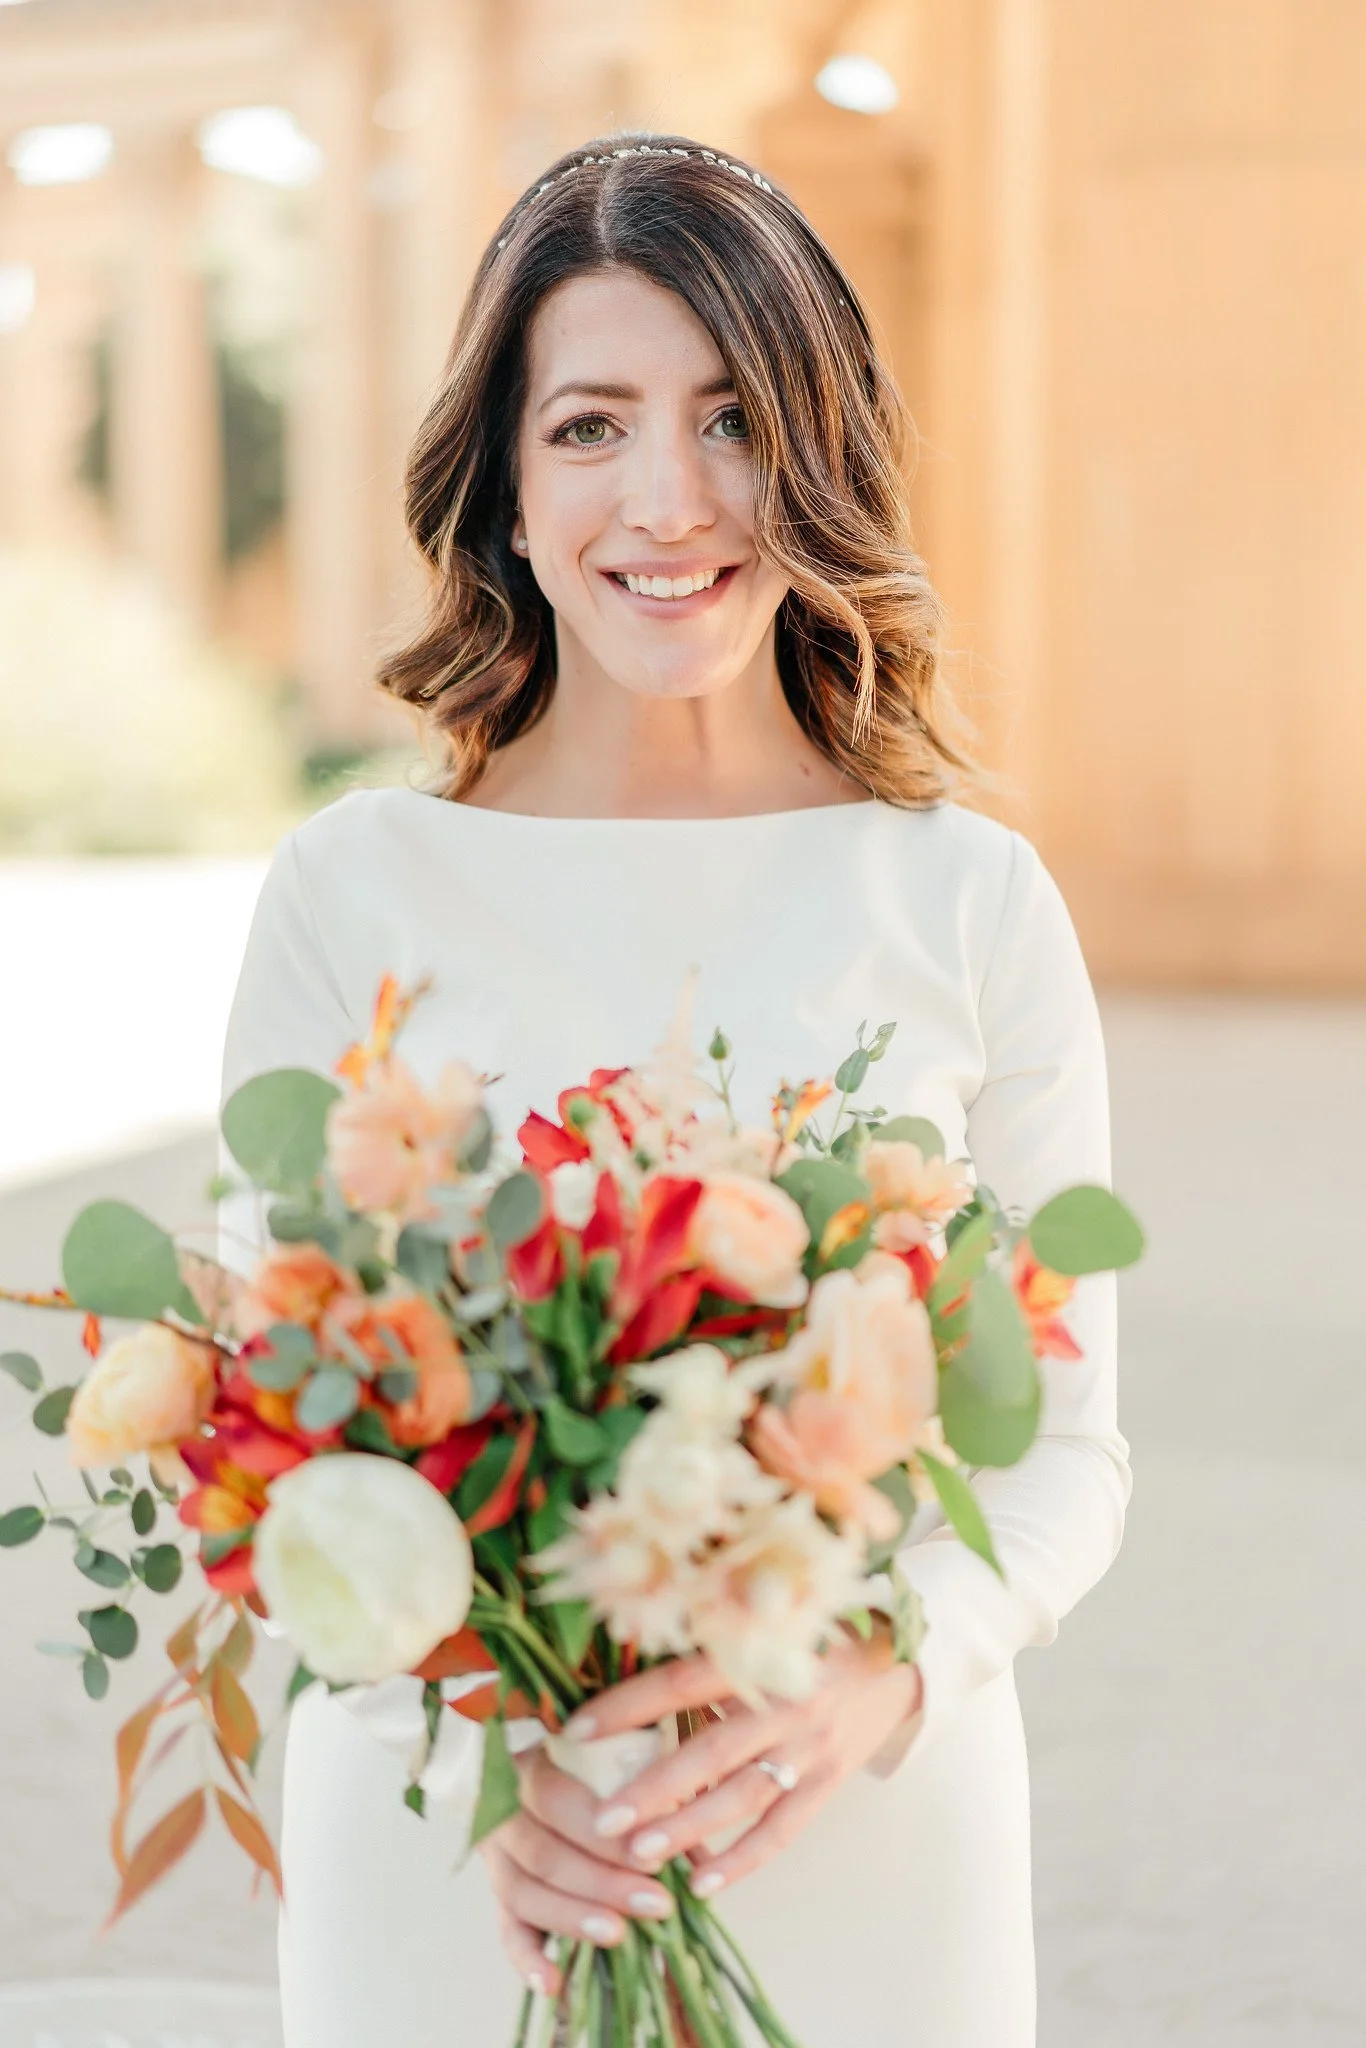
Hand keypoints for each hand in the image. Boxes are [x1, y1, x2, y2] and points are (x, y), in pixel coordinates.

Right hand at [478, 1743, 676, 1996]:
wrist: (540, 1768)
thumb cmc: (595, 1765)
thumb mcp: (622, 1766)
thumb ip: (653, 1805)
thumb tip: (699, 1861)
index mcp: (530, 1766)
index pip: (560, 1802)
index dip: (605, 1837)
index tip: (654, 1858)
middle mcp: (503, 1811)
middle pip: (544, 1853)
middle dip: (603, 1883)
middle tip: (656, 1904)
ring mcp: (495, 1855)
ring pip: (522, 1893)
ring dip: (572, 1917)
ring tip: (618, 1935)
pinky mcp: (500, 1893)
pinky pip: (506, 1930)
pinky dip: (527, 1960)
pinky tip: (554, 1984)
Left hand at [561, 1625, 922, 1902]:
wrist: (897, 1657)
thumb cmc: (810, 1639)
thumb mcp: (763, 1631)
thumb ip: (707, 1655)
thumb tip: (620, 1676)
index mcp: (761, 1653)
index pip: (681, 1682)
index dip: (627, 1707)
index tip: (575, 1731)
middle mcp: (787, 1701)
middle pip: (711, 1750)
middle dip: (653, 1788)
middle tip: (602, 1818)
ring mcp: (812, 1746)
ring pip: (742, 1796)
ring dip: (689, 1828)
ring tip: (638, 1853)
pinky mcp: (831, 1781)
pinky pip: (783, 1829)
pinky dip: (742, 1859)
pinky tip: (702, 1884)